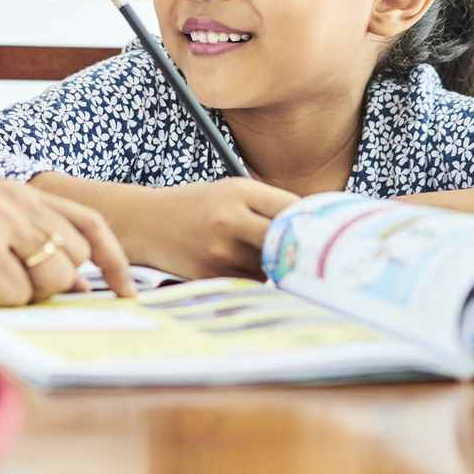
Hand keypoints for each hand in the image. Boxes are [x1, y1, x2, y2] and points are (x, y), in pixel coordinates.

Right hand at [0, 179, 137, 304]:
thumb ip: (34, 250)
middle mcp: (13, 196)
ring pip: (50, 279)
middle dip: (53, 285)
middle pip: (74, 256)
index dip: (113, 258)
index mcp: (17, 191)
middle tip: (10, 287)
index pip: (89, 220)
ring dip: (21, 296)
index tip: (128, 290)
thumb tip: (82, 285)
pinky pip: (17, 295)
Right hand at [134, 178, 302, 279]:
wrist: (144, 222)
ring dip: (275, 266)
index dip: (315, 223)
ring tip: (260, 255)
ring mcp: (220, 252)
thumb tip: (316, 228)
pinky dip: (254, 278)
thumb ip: (269, 205)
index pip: (294, 209)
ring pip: (271, 267)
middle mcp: (231, 221)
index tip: (330, 233)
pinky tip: (239, 265)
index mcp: (240, 191)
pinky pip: (251, 283)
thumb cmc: (196, 205)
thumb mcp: (231, 190)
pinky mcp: (211, 276)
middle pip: (287, 242)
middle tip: (316, 257)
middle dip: (303, 250)